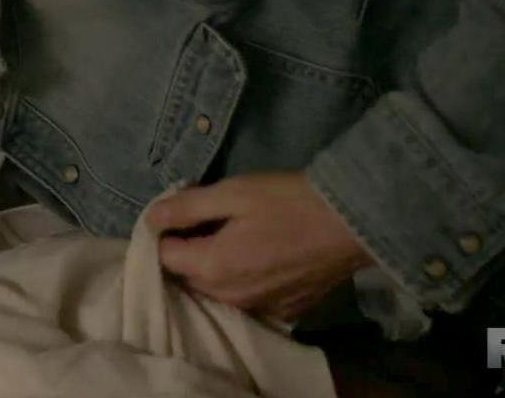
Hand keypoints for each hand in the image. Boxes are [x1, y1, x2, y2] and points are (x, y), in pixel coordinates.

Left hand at [148, 172, 373, 321]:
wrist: (354, 222)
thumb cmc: (289, 201)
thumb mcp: (233, 193)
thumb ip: (186, 207)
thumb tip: (150, 218)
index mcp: (211, 268)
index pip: (163, 256)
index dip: (165, 232)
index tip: (180, 213)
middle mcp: (229, 298)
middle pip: (187, 277)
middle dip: (187, 252)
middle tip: (206, 221)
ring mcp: (258, 309)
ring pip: (215, 291)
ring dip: (213, 268)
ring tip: (230, 237)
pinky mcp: (283, 312)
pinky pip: (245, 299)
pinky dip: (242, 281)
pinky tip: (257, 257)